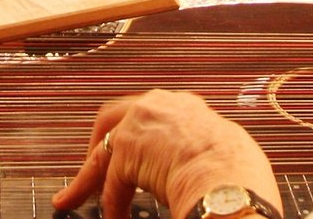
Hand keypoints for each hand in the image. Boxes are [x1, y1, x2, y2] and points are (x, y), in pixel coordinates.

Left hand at [52, 90, 276, 218]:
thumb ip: (201, 149)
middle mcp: (158, 106)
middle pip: (113, 119)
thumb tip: (200, 169)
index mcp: (185, 106)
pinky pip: (110, 184)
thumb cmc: (238, 173)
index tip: (138, 151)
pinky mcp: (126, 152)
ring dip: (87, 179)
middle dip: (100, 142)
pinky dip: (111, 205)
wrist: (230, 179)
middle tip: (90, 166)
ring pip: (102, 152)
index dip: (138, 134)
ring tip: (73, 198)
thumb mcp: (222, 148)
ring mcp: (138, 126)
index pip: (150, 115)